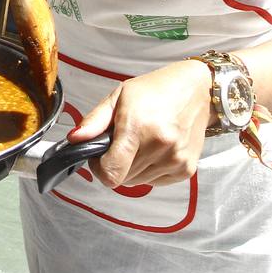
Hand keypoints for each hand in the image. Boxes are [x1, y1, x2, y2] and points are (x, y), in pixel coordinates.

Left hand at [68, 60, 212, 188]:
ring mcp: (175, 160)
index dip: (98, 168)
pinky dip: (150, 170)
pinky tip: (155, 149)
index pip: (111, 172)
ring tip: (141, 142)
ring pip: (138, 182)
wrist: (198, 91)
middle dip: (115, 164)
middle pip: (122, 179)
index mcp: (138, 127)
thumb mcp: (119, 96)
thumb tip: (73, 139)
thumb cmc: (155, 90)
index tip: (97, 156)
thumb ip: (94, 121)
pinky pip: (156, 182)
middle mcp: (159, 146)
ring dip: (132, 168)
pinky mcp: (186, 169)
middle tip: (121, 142)